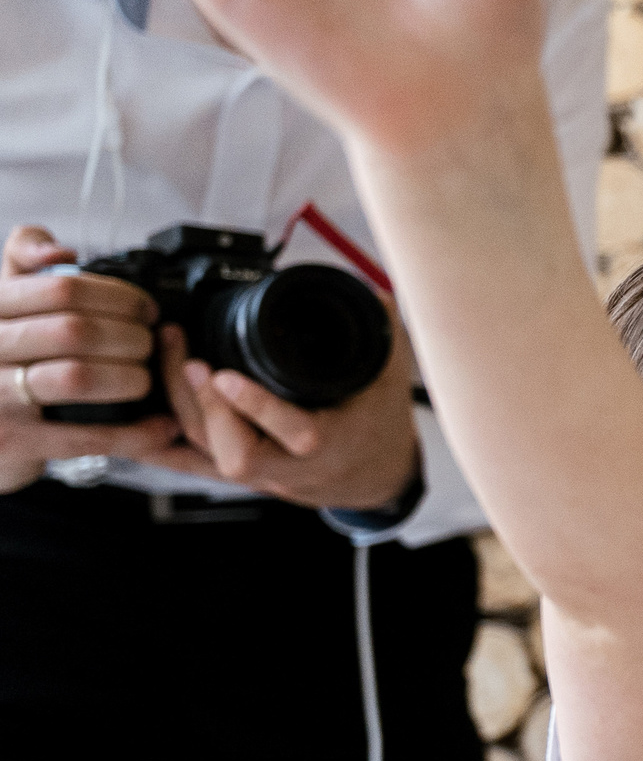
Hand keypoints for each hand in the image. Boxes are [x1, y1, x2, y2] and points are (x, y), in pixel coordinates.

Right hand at [0, 226, 184, 490]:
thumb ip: (26, 256)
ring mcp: (0, 398)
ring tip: (147, 380)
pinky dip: (133, 432)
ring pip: (77, 378)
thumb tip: (60, 252)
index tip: (146, 310)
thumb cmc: (7, 352)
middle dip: (131, 338)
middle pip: (76, 331)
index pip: (63, 290)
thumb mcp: (7, 298)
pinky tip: (160, 426)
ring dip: (130, 378)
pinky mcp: (17, 441)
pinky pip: (86, 436)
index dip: (119, 297)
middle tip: (151, 346)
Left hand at [153, 313, 420, 511]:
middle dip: (205, 408)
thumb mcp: (390, 372)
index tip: (227, 375)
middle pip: (237, 455)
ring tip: (175, 361)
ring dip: (182, 410)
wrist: (376, 472)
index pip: (298, 435)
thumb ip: (379, 329)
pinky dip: (158, 445)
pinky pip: (192, 466)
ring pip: (209, 457)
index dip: (258, 408)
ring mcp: (263, 472)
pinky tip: (134, 424)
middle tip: (191, 361)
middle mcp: (294, 465)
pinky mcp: (240, 472)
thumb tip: (365, 288)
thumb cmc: (380, 424)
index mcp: (336, 441)